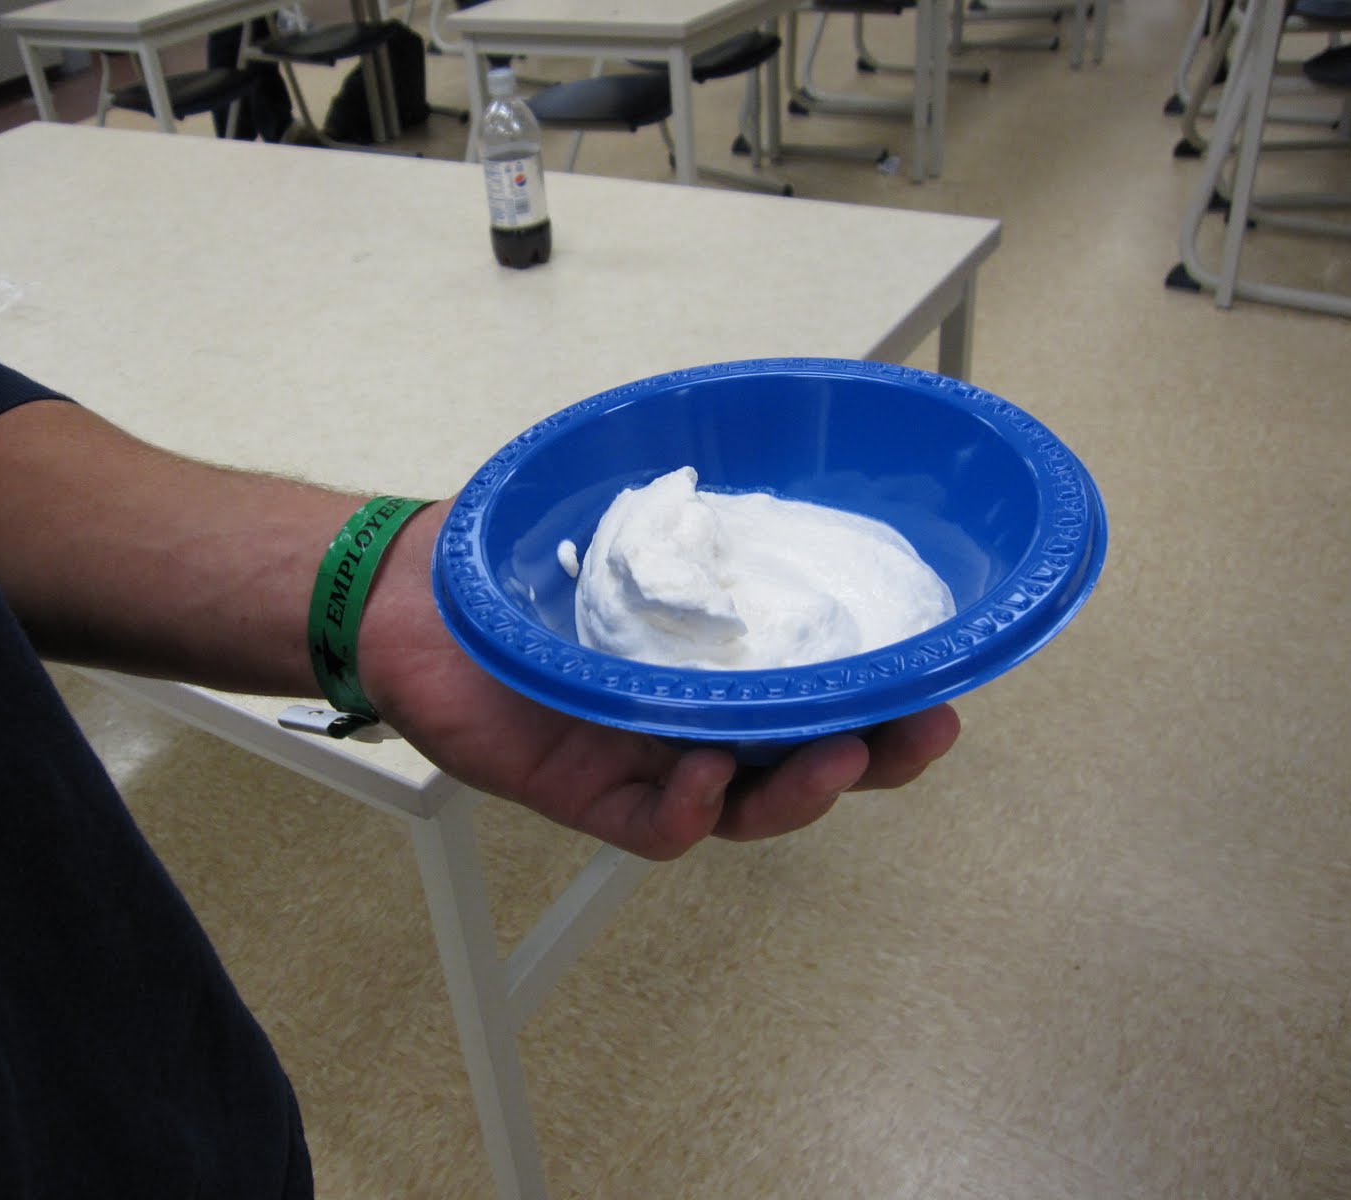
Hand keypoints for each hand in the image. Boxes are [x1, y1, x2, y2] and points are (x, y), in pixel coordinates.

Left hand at [356, 501, 960, 861]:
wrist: (408, 594)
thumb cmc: (514, 554)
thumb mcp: (617, 515)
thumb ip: (691, 504)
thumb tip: (784, 435)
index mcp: (717, 662)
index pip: (820, 691)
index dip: (885, 695)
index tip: (943, 677)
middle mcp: (696, 719)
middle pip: (807, 760)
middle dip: (877, 755)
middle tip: (925, 731)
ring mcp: (646, 763)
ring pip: (748, 805)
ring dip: (803, 790)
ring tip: (837, 755)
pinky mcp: (586, 793)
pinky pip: (655, 826)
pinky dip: (690, 811)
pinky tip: (707, 776)